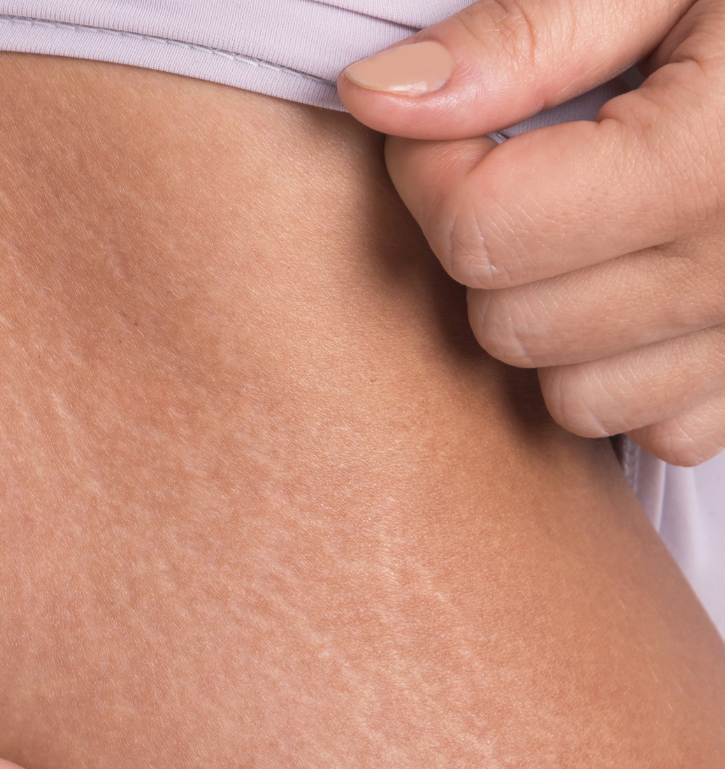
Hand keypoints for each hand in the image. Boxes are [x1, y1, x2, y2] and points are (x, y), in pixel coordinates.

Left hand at [337, 0, 724, 465]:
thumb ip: (524, 36)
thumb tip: (378, 99)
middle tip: (519, 164)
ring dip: (548, 317)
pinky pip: (653, 428)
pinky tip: (643, 283)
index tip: (444, 121)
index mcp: (711, 162)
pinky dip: (624, 370)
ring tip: (587, 223)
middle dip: (483, 245)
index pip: (481, 231)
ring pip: (570, 397)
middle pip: (509, 324)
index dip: (430, 170)